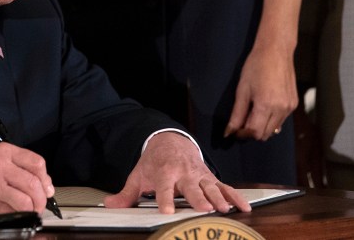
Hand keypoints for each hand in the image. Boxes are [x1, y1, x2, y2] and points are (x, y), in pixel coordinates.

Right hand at [0, 142, 54, 218]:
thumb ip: (19, 170)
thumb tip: (45, 186)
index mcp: (4, 152)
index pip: (37, 163)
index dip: (45, 179)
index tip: (47, 189)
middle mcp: (0, 165)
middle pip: (34, 182)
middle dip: (42, 198)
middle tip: (40, 204)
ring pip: (26, 198)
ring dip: (33, 208)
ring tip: (30, 210)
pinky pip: (14, 211)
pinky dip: (20, 215)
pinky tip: (14, 213)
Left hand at [102, 132, 251, 213]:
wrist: (170, 142)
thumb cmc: (153, 164)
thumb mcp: (138, 176)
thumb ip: (126, 194)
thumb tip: (109, 206)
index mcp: (164, 173)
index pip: (163, 188)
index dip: (165, 199)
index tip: (168, 211)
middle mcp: (183, 173)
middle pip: (190, 187)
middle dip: (197, 197)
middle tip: (204, 209)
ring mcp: (199, 175)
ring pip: (210, 187)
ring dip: (218, 198)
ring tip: (224, 209)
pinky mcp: (211, 178)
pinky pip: (225, 188)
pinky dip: (235, 197)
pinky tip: (244, 208)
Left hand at [225, 43, 298, 140]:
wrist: (276, 51)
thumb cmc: (256, 67)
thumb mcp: (242, 90)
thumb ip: (237, 114)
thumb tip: (229, 132)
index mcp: (266, 105)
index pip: (254, 132)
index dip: (242, 135)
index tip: (234, 130)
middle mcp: (281, 109)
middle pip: (265, 134)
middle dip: (251, 132)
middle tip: (241, 121)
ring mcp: (289, 108)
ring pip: (273, 130)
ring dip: (261, 127)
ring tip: (251, 112)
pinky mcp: (294, 104)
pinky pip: (281, 121)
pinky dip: (270, 120)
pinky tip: (263, 108)